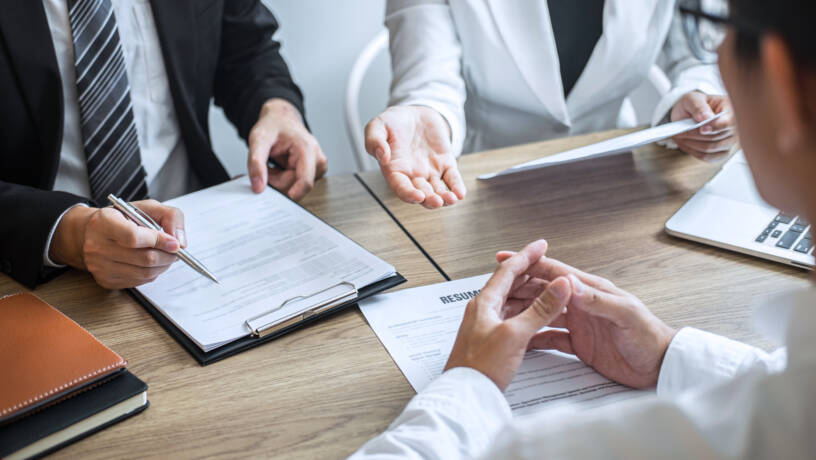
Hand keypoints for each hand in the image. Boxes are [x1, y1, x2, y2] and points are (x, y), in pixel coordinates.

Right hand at [50, 200, 185, 288]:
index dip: (159, 241)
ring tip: (166, 256)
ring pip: (144, 273)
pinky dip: (152, 273)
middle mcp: (97, 245)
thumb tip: (180, 241)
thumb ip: (169, 216)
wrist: (93, 233)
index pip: (134, 237)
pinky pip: (139, 281)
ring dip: (163, 266)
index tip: (174, 243)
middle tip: (176, 251)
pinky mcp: (106, 280)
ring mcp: (99, 266)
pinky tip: (151, 263)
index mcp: (104, 222)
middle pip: (144, 258)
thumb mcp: (146, 207)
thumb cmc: (122, 218)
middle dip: (168, 255)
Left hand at [247, 98, 326, 199]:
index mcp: (308, 149)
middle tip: (265, 168)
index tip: (278, 199)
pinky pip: (295, 185)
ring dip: (279, 180)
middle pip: (296, 186)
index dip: (293, 194)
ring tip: (272, 165)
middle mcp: (317, 159)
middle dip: (276, 181)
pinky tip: (278, 168)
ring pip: (295, 187)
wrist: (281, 119)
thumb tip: (258, 187)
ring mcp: (316, 167)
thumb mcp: (258, 139)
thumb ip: (256, 163)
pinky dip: (282, 179)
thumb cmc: (273, 125)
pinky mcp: (312, 172)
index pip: (306, 181)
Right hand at [365, 106, 465, 208]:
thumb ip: (374, 140)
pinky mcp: (445, 163)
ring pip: (438, 190)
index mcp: (395, 170)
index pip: (401, 187)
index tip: (418, 196)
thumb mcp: (377, 126)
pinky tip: (460, 193)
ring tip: (451, 199)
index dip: (408, 194)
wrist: (414, 113)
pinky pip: (451, 178)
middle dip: (430, 200)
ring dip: (445, 198)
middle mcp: (413, 175)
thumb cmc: (393, 122)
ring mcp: (430, 171)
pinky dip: (456, 186)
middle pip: (422, 194)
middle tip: (437, 201)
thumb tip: (382, 155)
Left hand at [444, 240, 571, 389]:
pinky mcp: (494, 341)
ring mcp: (489, 325)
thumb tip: (560, 286)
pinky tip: (541, 318)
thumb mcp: (515, 334)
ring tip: (553, 293)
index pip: (508, 270)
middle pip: (511, 284)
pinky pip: (514, 319)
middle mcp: (485, 310)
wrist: (465, 396)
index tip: (541, 245)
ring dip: (534, 295)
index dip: (527, 256)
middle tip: (553, 271)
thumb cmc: (480, 368)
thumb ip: (540, 309)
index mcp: (485, 303)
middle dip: (534, 275)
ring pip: (514, 302)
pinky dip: (530, 314)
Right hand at [495, 251, 676, 388]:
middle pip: (543, 291)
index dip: (531, 264)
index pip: (556, 273)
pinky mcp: (579, 345)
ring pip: (543, 313)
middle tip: (495, 288)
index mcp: (593, 290)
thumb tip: (570, 284)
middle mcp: (583, 304)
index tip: (508, 258)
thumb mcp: (625, 315)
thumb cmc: (650, 338)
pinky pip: (551, 338)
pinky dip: (535, 337)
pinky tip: (521, 338)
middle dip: (518, 287)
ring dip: (523, 311)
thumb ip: (598, 299)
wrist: (660, 367)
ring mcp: (580, 324)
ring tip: (501, 311)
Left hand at [670, 91, 737, 160]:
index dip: (715, 127)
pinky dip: (694, 152)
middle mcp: (735, 126)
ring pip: (711, 148)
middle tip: (678, 132)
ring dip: (692, 144)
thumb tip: (706, 118)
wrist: (688, 115)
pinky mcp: (723, 152)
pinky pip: (709, 158)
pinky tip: (686, 144)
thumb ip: (699, 107)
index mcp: (731, 109)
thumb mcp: (692, 99)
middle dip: (694, 135)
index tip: (701, 129)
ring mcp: (731, 140)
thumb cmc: (693, 105)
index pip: (729, 123)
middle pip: (717, 137)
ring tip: (679, 137)